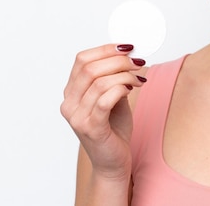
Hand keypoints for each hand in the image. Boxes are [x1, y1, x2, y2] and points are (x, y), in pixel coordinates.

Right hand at [60, 44, 145, 178]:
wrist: (113, 162)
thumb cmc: (113, 129)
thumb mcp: (113, 96)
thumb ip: (113, 77)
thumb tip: (128, 54)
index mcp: (71, 92)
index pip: (82, 60)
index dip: (105, 49)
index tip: (128, 47)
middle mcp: (69, 103)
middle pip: (90, 68)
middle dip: (118, 61)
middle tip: (138, 62)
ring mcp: (77, 117)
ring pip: (99, 82)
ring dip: (124, 75)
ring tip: (139, 78)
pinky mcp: (91, 128)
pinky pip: (104, 100)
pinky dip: (120, 89)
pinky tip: (131, 90)